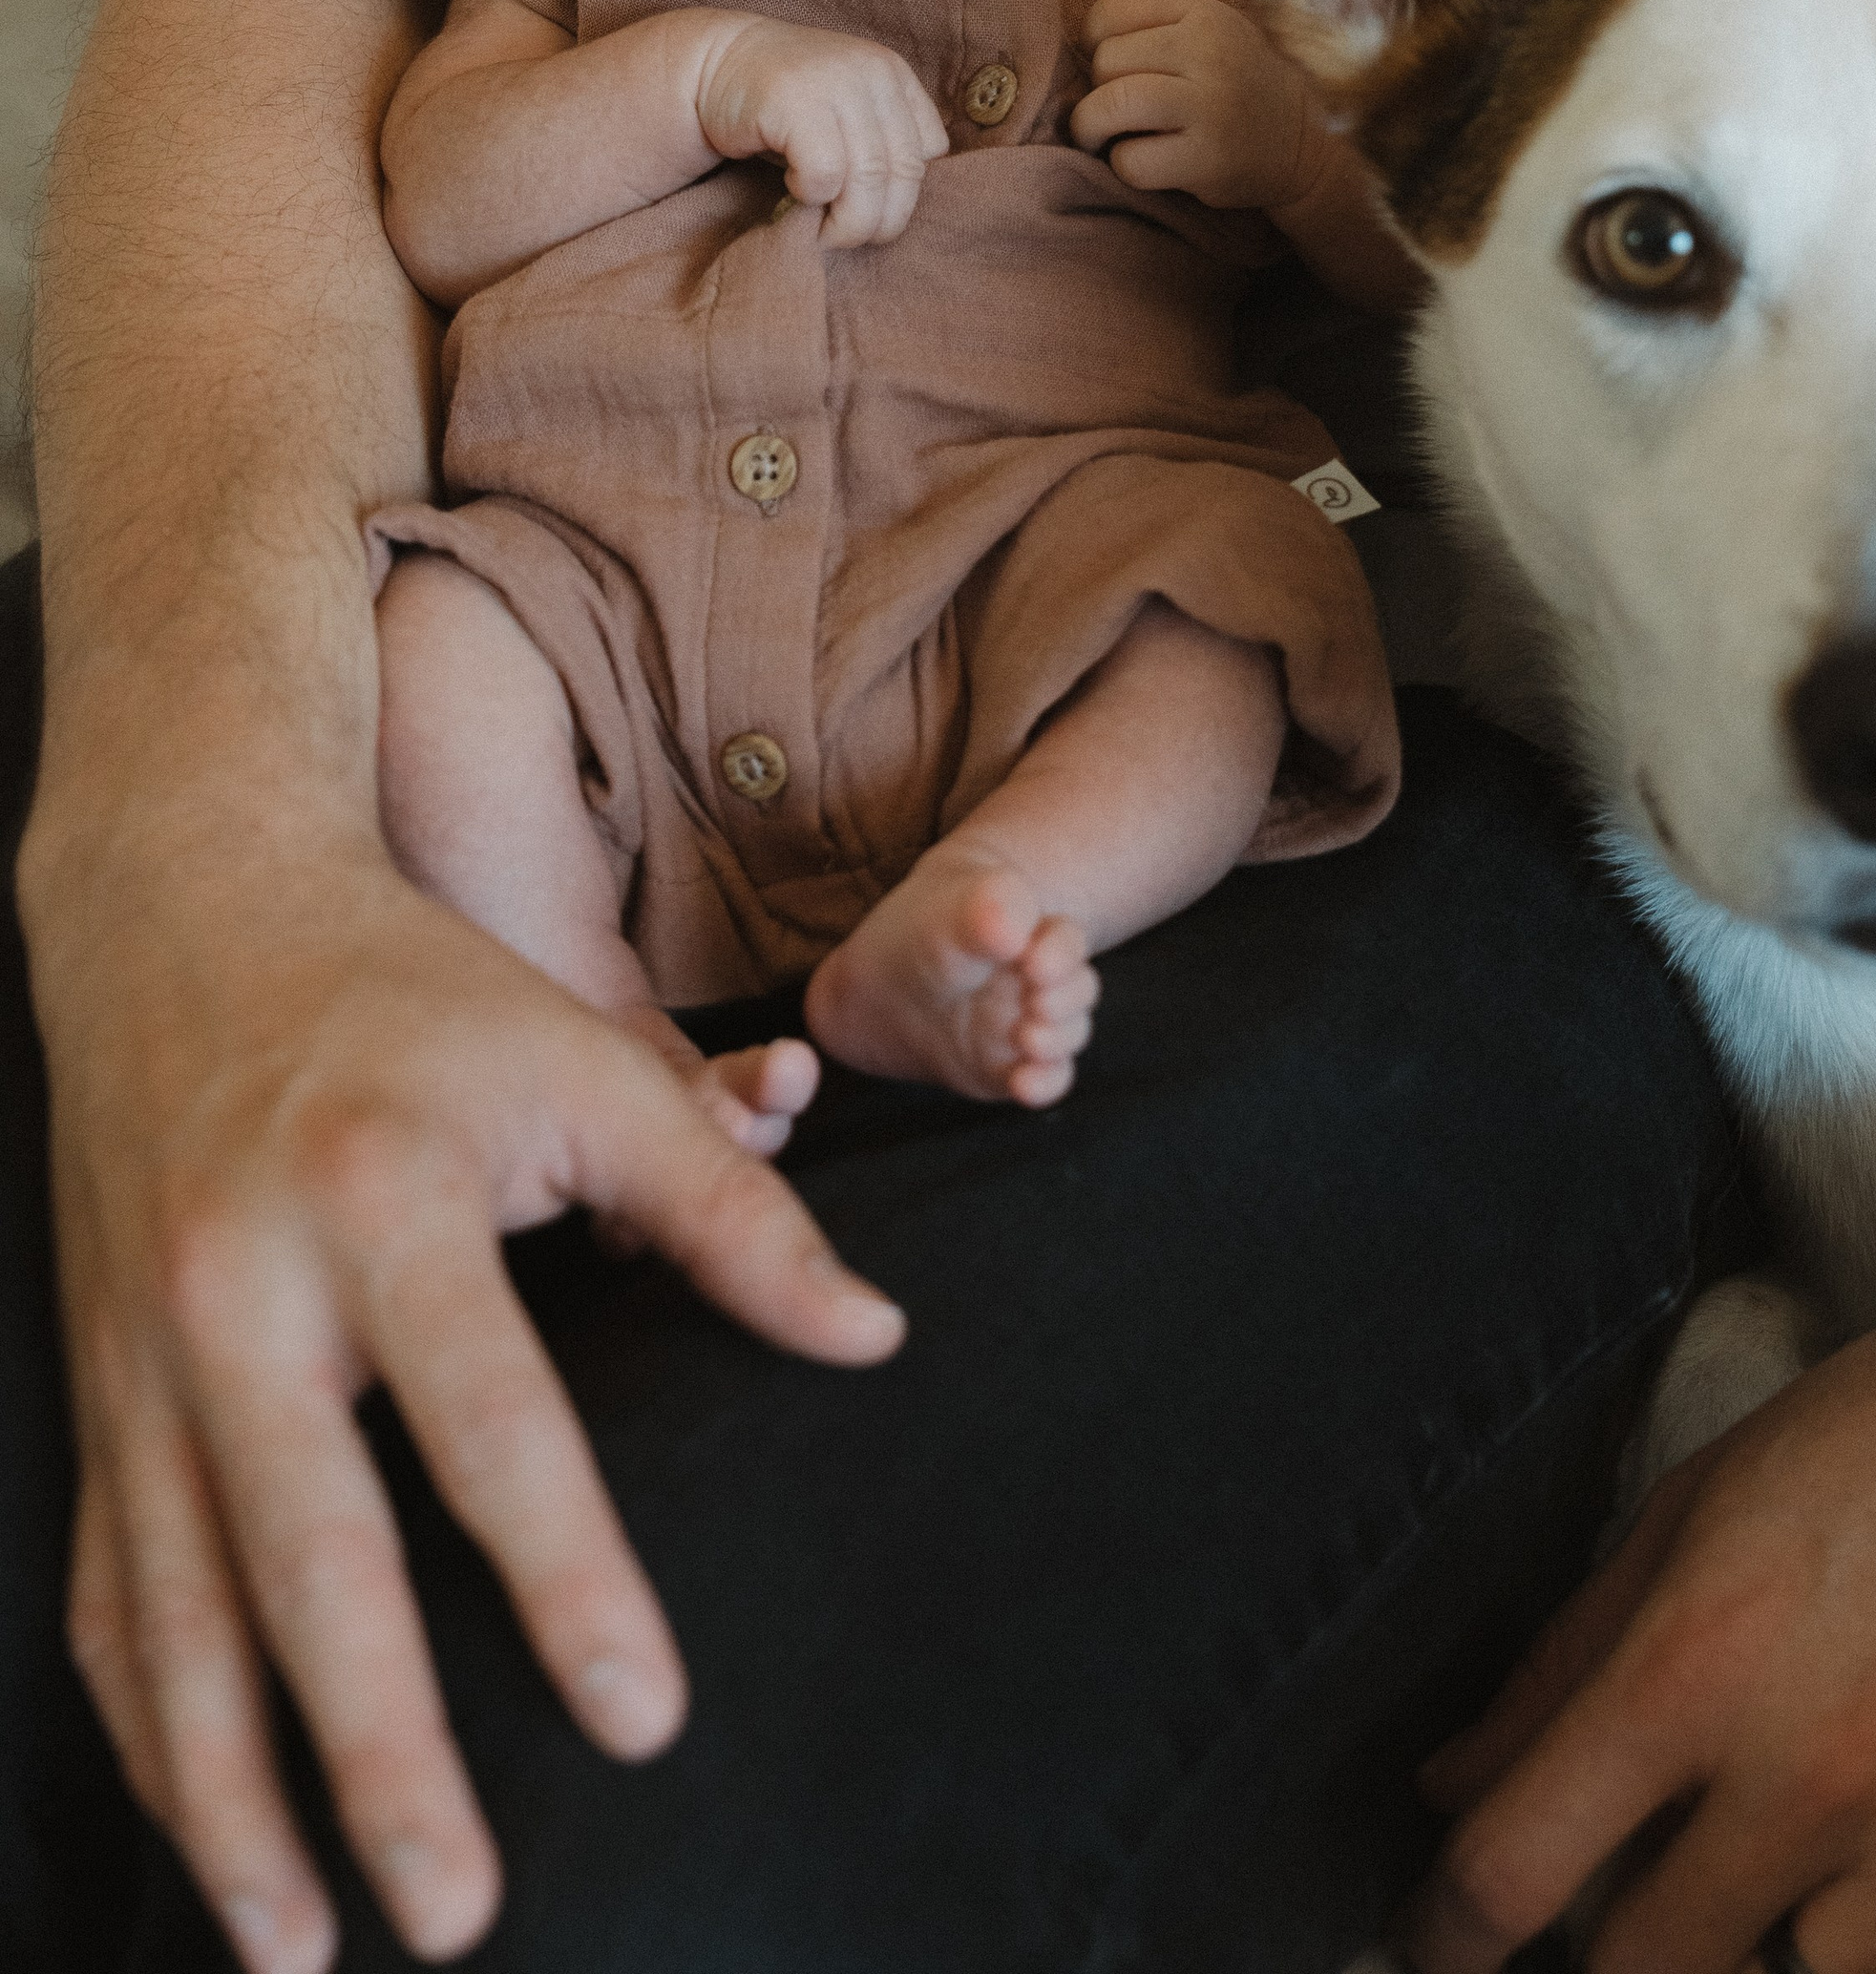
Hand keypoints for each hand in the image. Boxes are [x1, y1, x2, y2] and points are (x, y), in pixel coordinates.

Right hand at [28, 825, 903, 1973]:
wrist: (184, 910)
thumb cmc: (419, 999)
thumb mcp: (586, 1064)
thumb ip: (731, 1207)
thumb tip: (876, 1341)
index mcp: (390, 1200)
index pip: (493, 1418)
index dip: (569, 1574)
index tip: (642, 1718)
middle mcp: (246, 1289)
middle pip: (311, 1556)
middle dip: (380, 1751)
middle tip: (465, 1913)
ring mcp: (146, 1355)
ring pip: (175, 1616)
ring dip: (232, 1800)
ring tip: (301, 1954)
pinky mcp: (96, 1395)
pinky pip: (108, 1596)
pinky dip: (147, 1733)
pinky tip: (206, 1837)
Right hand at [693, 19, 946, 241]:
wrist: (714, 65)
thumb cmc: (785, 105)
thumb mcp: (847, 113)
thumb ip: (881, 144)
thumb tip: (898, 211)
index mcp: (894, 74)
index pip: (931, 151)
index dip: (904, 193)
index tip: (869, 206)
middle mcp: (873, 73)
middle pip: (904, 173)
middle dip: (877, 222)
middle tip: (844, 236)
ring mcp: (836, 82)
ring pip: (868, 180)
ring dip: (845, 222)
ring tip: (820, 226)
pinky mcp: (796, 101)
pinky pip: (825, 175)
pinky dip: (812, 197)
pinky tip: (793, 187)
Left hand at [1071, 0, 1331, 210]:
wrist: (1298, 145)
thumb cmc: (1232, 87)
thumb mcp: (1208, 33)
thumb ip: (1151, 27)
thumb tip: (1068, 50)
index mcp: (1203, 12)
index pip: (1112, 7)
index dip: (1097, 41)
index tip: (1116, 69)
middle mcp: (1209, 51)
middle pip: (1106, 61)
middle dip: (1097, 90)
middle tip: (1117, 111)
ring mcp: (1211, 105)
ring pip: (1111, 104)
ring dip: (1092, 128)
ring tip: (1104, 137)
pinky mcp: (1208, 158)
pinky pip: (1130, 160)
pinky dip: (1123, 166)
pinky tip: (1147, 161)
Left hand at [1399, 1181, 1875, 1973]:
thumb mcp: (1696, 1509)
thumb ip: (1565, 1662)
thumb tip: (1451, 1786)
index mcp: (1696, 1667)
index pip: (1512, 1870)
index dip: (1446, 1929)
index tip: (1441, 1937)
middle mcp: (1809, 1780)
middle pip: (1642, 1970)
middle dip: (1610, 1945)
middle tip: (1627, 1888)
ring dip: (1759, 1950)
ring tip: (1775, 1859)